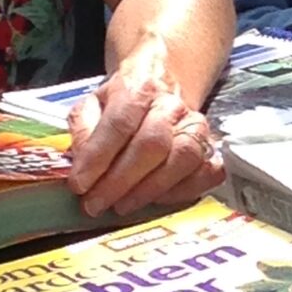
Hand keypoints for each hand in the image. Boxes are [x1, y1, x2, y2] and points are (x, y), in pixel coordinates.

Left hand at [66, 38, 222, 217]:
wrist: (162, 86)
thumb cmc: (123, 103)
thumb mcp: (92, 105)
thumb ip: (83, 131)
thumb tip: (81, 165)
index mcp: (138, 88)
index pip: (119, 123)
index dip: (98, 157)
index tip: (79, 185)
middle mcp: (172, 105)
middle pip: (152, 144)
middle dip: (120, 180)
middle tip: (96, 204)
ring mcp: (196, 127)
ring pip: (182, 159)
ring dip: (149, 190)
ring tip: (122, 206)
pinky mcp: (211, 148)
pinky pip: (206, 173)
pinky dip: (181, 193)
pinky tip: (155, 202)